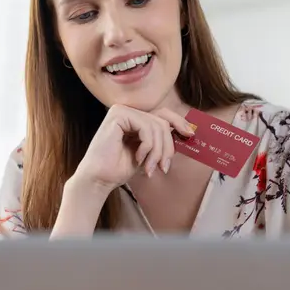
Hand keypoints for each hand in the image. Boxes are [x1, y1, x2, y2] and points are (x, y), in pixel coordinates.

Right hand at [72, 104, 195, 191]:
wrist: (99, 179)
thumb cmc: (119, 168)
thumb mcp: (147, 152)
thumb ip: (160, 139)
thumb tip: (186, 130)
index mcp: (133, 117)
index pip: (162, 114)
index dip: (178, 122)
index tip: (190, 134)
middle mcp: (127, 110)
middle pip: (162, 121)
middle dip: (167, 146)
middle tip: (164, 167)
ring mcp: (122, 110)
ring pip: (157, 125)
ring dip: (157, 151)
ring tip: (150, 168)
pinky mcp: (118, 115)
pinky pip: (146, 127)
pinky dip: (147, 146)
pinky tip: (138, 158)